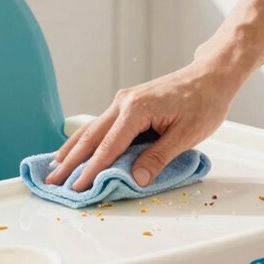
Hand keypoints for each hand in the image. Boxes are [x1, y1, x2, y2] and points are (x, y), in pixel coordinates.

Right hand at [44, 56, 243, 190]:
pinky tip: (74, 149)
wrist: (211, 76)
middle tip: (52, 182)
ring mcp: (123, 101)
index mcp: (137, 110)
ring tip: (53, 168)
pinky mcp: (127, 104)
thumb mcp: (187, 135)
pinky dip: (84, 140)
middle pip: (91, 137)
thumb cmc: (204, 103)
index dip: (92, 170)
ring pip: (91, 130)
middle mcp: (123, 103)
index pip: (109, 146)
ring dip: (71, 150)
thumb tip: (135, 178)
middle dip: (70, 162)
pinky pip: (100, 125)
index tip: (77, 188)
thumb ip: (158, 157)